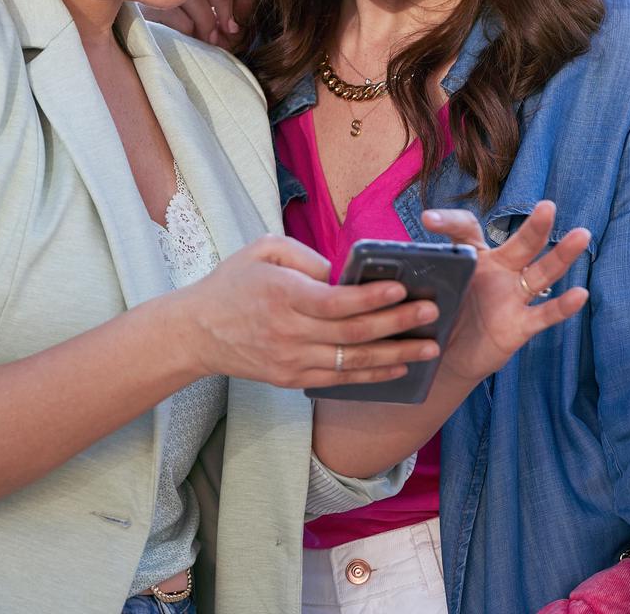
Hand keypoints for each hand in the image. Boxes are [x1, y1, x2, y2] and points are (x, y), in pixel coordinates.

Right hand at [142, 0, 252, 47]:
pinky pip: (173, 12)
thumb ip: (238, 3)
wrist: (162, 47)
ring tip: (212, 39)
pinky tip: (190, 36)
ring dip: (207, 21)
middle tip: (233, 29)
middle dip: (224, 3)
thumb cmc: (198, 25)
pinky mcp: (145, 2)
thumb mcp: (222, 15)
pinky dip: (187, 28)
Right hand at [173, 234, 441, 388]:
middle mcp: (290, 332)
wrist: (196, 332)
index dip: (372, 297)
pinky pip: (339, 379)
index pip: (337, 302)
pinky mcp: (292, 380)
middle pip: (353, 333)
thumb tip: (343, 273)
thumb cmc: (233, 283)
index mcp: (284, 295)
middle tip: (433, 313)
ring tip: (430, 348)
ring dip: (396, 356)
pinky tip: (398, 368)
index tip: (403, 287)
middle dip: (399, 324)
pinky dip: (371, 375)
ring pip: (352, 361)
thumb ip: (305, 256)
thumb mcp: (263, 250)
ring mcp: (292, 361)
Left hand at [422, 201, 589, 384]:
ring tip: (582, 235)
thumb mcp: (426, 287)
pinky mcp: (520, 325)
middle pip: (520, 244)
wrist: (447, 355)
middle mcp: (499, 269)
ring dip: (562, 255)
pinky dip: (562, 306)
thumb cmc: (440, 310)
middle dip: (534, 226)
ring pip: (542, 271)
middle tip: (547, 205)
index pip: (466, 229)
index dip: (449, 222)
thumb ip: (416, 270)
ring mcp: (513, 295)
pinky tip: (579, 294)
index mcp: (472, 254)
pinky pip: (544, 314)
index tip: (428, 221)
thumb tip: (376, 260)